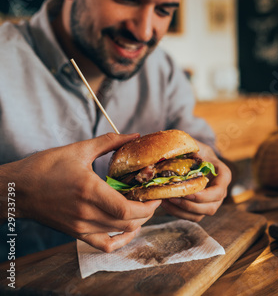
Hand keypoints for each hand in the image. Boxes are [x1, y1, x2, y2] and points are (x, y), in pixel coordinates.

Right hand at [0, 133, 160, 252]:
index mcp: (89, 191)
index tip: (156, 197)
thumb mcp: (78, 150)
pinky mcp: (76, 233)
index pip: (126, 209)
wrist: (17, 189)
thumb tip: (133, 136)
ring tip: (142, 209)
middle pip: (127, 223)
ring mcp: (81, 226)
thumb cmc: (45, 167)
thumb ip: (109, 142)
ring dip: (136, 223)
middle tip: (153, 200)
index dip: (147, 207)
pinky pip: (104, 245)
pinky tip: (126, 229)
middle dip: (147, 213)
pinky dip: (120, 240)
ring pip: (119, 233)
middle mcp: (86, 213)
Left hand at [161, 141, 230, 221]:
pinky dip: (177, 212)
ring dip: (181, 211)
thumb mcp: (195, 145)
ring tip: (165, 200)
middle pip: (210, 208)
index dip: (204, 196)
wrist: (195, 155)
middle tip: (172, 197)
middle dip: (189, 205)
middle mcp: (220, 192)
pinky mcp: (199, 208)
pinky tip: (165, 203)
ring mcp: (211, 202)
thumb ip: (190, 150)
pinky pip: (190, 216)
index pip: (218, 191)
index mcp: (223, 176)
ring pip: (199, 215)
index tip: (187, 192)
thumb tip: (176, 156)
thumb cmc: (195, 149)